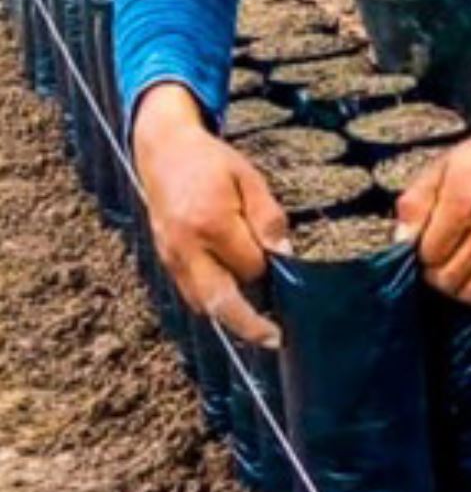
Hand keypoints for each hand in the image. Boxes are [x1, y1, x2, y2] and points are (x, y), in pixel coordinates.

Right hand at [133, 83, 288, 348]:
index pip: (250, 266)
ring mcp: (171, 256)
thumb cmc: (213, 162)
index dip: (270, 269)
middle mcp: (186, 247)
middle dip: (248, 325)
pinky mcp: (165, 259)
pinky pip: (190, 292)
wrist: (163, 151)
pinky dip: (213, 303)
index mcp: (210, 223)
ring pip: (202, 303)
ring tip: (259, 330)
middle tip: (275, 340)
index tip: (286, 268)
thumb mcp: (249, 178)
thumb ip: (268, 217)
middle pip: (219, 300)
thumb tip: (285, 255)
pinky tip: (235, 305)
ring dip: (230, 318)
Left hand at [396, 97, 470, 305]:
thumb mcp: (439, 169)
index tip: (422, 246)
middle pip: (448, 276)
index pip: (430, 254)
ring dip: (455, 287)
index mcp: (463, 202)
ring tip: (452, 271)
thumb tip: (400, 239)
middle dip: (434, 274)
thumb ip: (415, 204)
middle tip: (434, 261)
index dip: (419, 254)